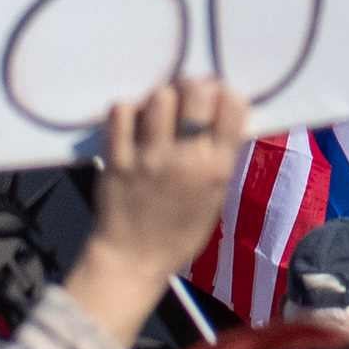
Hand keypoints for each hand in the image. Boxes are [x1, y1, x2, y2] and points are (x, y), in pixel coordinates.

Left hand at [64, 79, 249, 342]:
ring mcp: (148, 157)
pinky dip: (129, 110)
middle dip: (195, 87)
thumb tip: (220, 113)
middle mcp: (185, 158)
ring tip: (159, 113)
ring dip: (162, 99)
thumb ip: (220, 156)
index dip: (225, 95)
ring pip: (159, 97)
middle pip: (196, 91)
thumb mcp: (216, 196)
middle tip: (188, 100)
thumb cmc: (180, 232)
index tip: (217, 103)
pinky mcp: (116, 159)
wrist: (132, 260)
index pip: (232, 105)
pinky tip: (134, 122)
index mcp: (217, 168)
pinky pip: (121, 112)